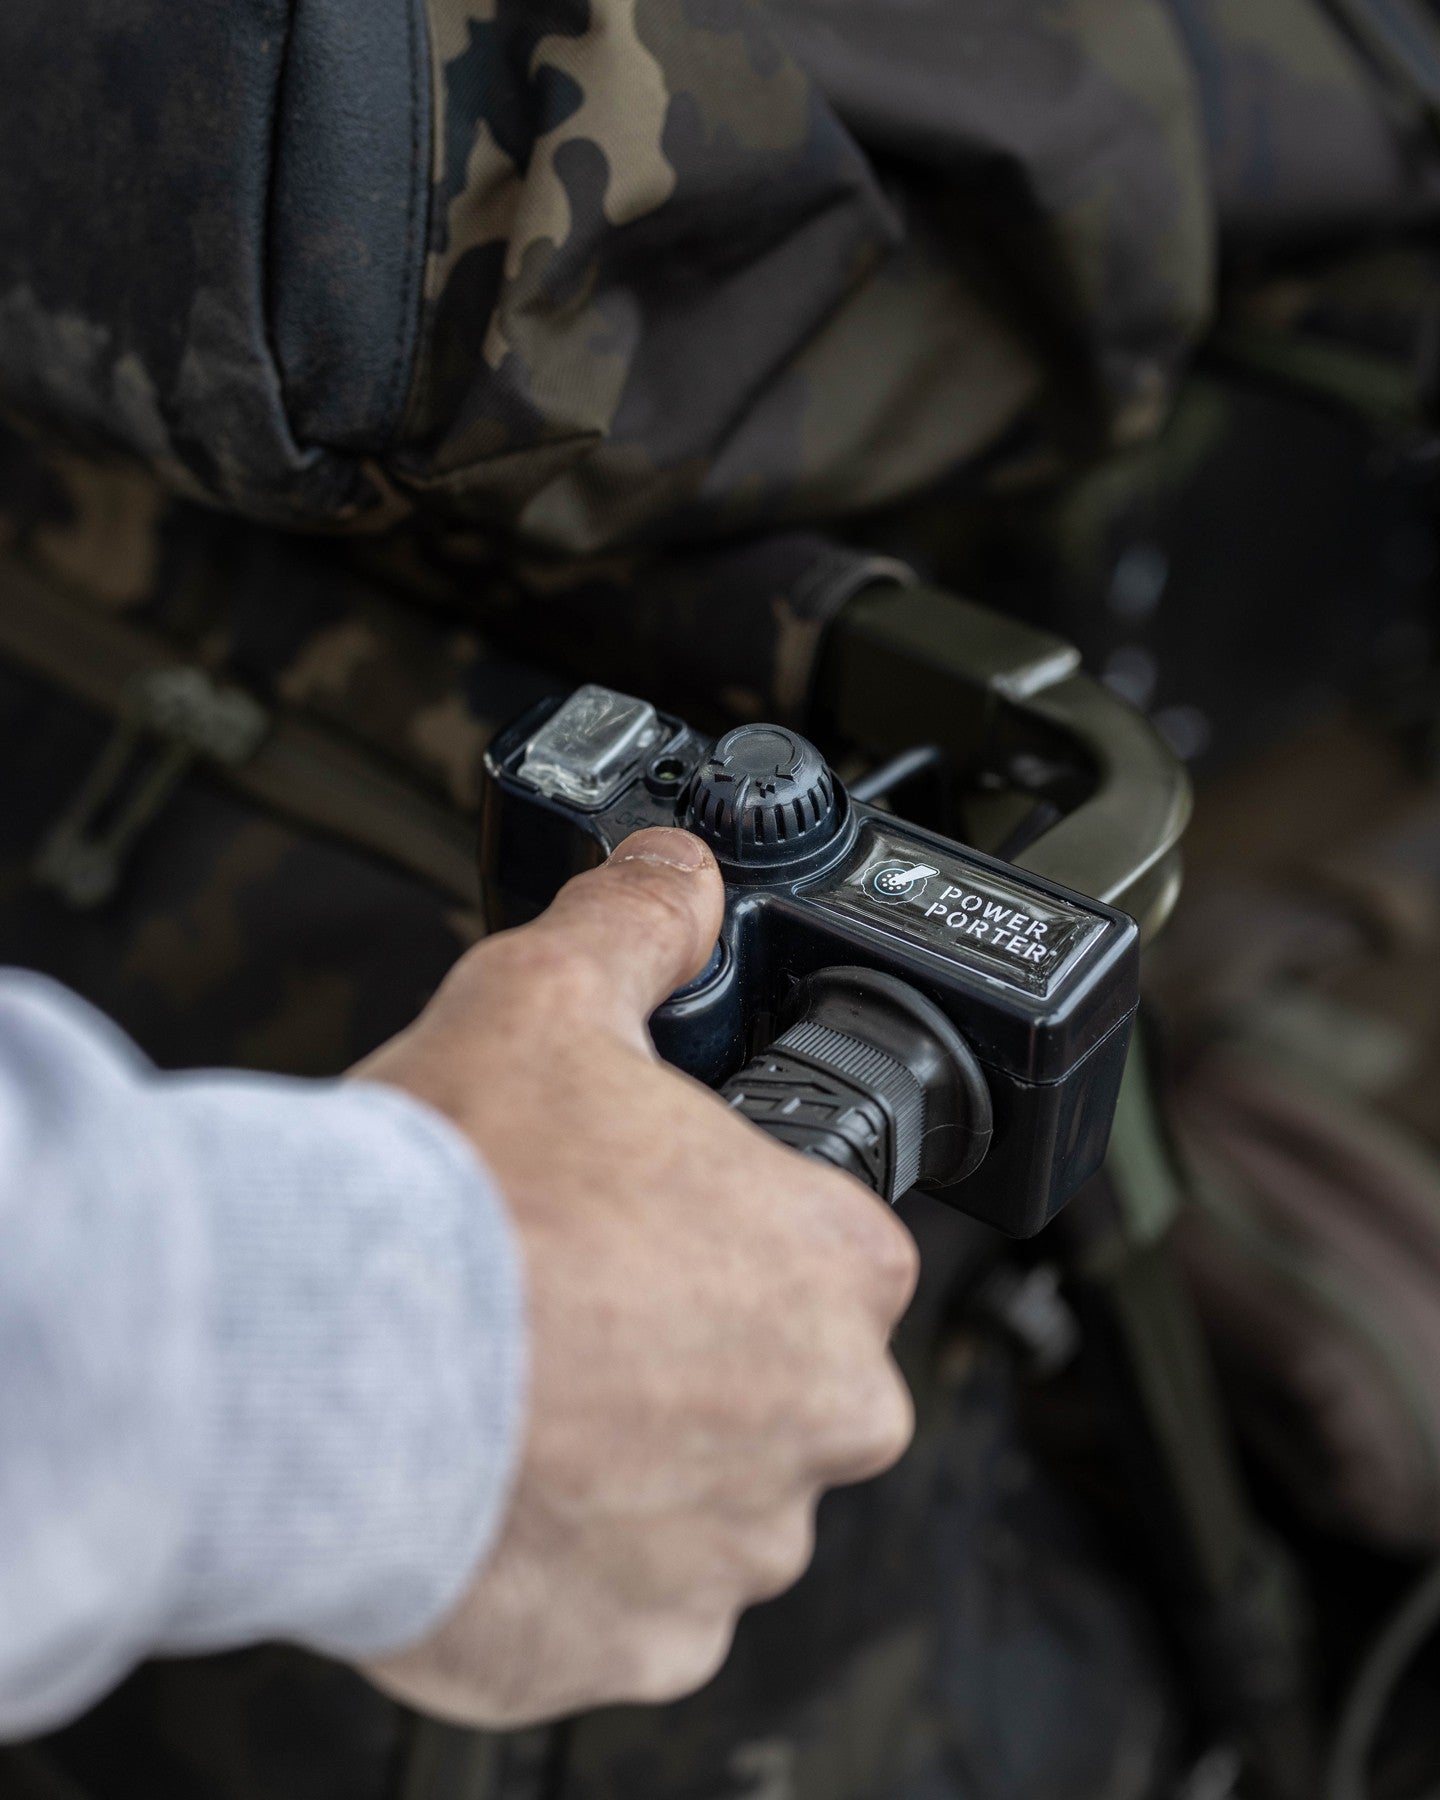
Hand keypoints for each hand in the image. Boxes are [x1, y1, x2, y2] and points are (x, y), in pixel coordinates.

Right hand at [356, 828, 918, 1725]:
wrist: (318, 1364)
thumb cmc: (455, 1198)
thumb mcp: (546, 999)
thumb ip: (636, 927)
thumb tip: (672, 874)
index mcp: (830, 1264)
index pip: (831, 1243)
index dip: (736, 1222)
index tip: (658, 1221)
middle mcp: (820, 1415)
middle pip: (782, 1375)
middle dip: (698, 1348)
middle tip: (582, 1306)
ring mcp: (733, 1548)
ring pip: (710, 1494)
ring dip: (640, 1456)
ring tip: (526, 1395)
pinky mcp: (638, 1647)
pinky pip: (632, 1601)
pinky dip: (578, 1559)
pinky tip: (501, 1485)